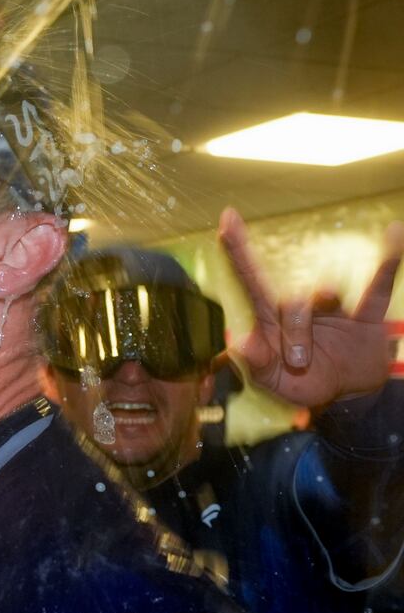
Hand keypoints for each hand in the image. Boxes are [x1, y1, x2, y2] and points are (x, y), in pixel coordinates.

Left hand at [218, 207, 402, 408]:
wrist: (346, 393)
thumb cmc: (301, 382)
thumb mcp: (272, 381)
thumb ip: (256, 365)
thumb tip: (239, 343)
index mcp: (271, 317)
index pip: (251, 278)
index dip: (239, 249)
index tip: (227, 219)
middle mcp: (301, 305)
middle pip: (291, 299)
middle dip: (292, 333)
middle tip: (296, 362)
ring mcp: (334, 307)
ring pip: (324, 296)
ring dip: (310, 328)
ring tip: (304, 359)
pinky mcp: (366, 314)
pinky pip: (378, 284)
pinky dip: (388, 261)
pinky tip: (394, 233)